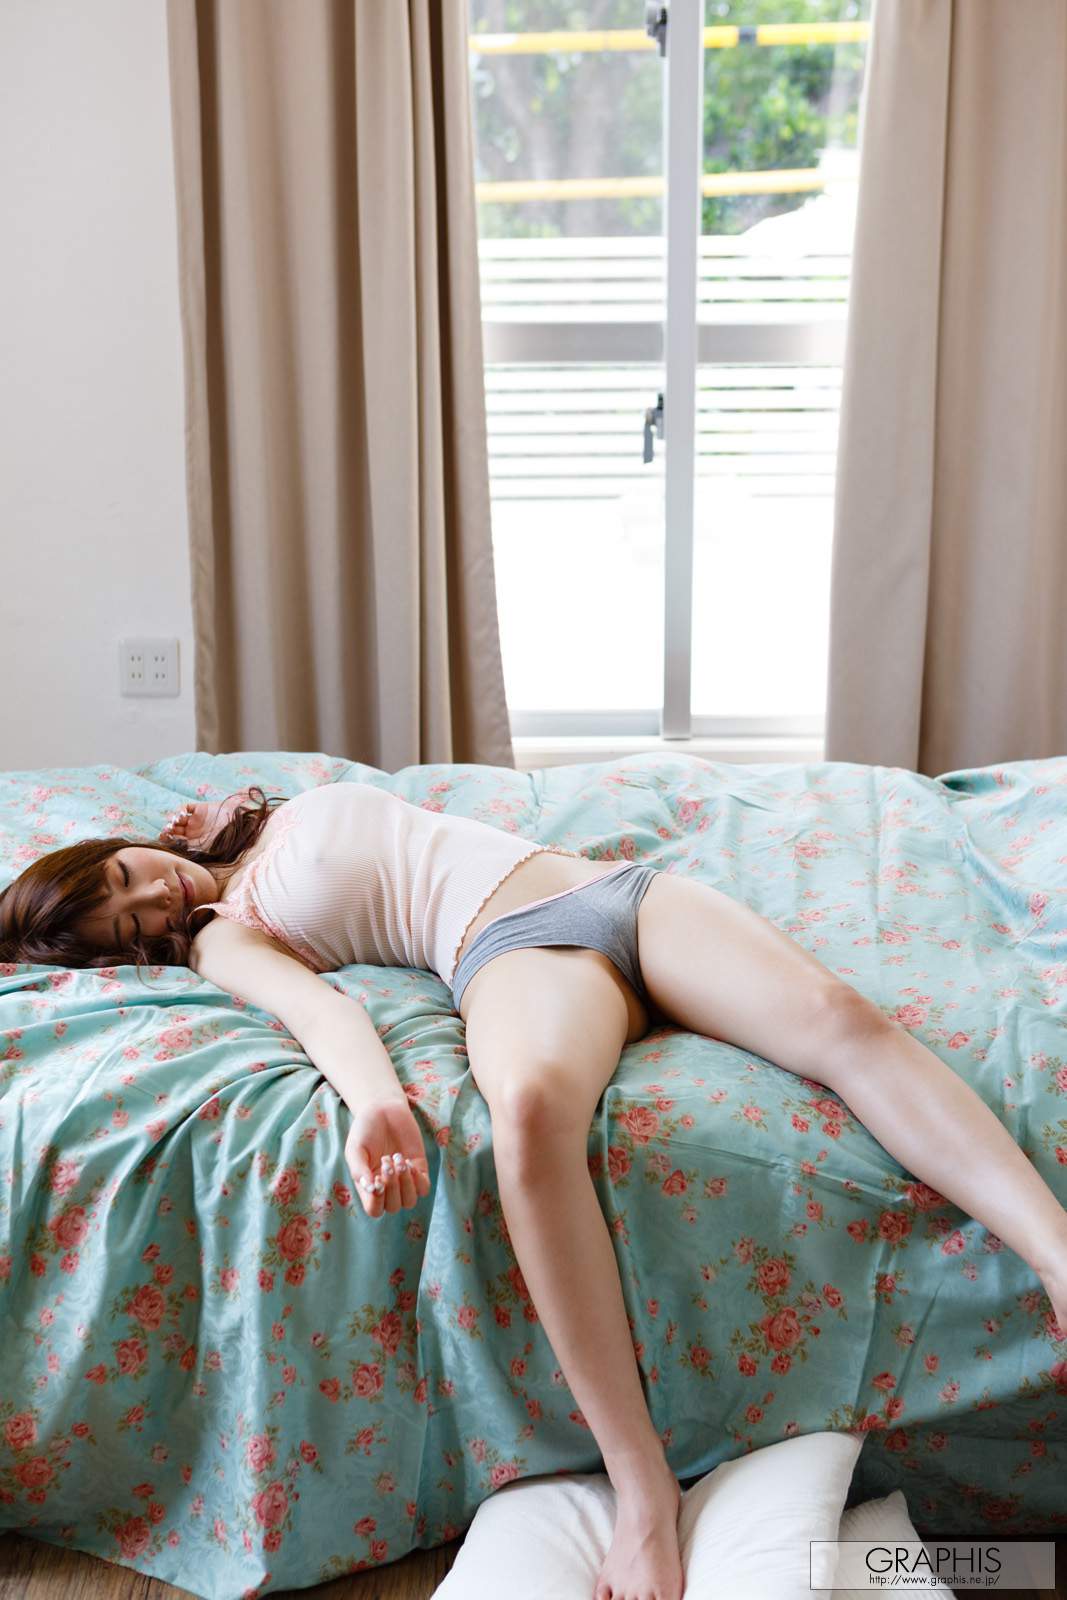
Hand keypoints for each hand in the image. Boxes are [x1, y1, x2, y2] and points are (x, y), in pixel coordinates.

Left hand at [159, 797, 234, 850]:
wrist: (240, 823)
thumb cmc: (227, 839)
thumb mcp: (210, 850)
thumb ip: (196, 853)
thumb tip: (180, 861)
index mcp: (195, 842)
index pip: (177, 841)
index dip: (169, 840)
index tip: (164, 840)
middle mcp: (194, 831)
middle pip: (176, 830)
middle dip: (168, 830)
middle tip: (165, 832)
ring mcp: (196, 819)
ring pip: (179, 819)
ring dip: (173, 820)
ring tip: (172, 823)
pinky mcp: (200, 808)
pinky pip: (186, 807)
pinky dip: (181, 810)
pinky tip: (180, 815)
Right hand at [344, 1097, 430, 1218]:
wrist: (382, 1109)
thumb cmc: (364, 1130)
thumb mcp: (355, 1149)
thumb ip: (359, 1170)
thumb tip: (370, 1189)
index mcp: (369, 1186)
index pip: (374, 1210)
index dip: (376, 1201)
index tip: (376, 1180)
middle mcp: (387, 1187)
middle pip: (393, 1207)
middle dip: (392, 1186)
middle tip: (386, 1159)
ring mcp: (404, 1179)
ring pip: (410, 1201)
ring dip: (405, 1184)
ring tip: (397, 1159)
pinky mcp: (419, 1168)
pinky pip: (424, 1188)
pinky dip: (418, 1179)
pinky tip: (408, 1161)